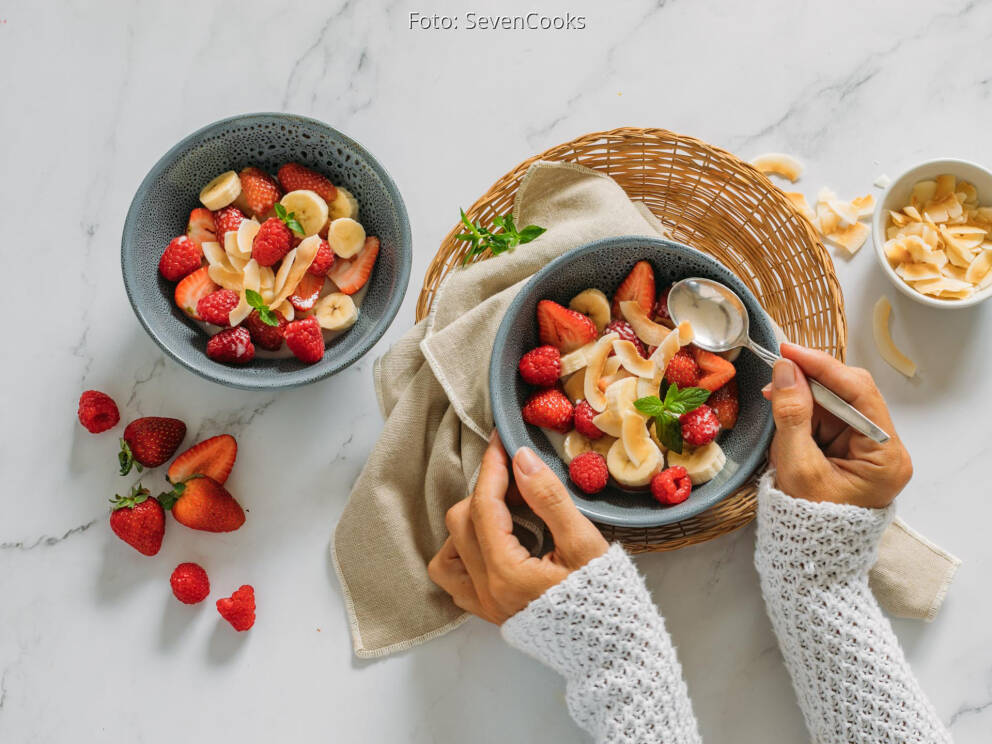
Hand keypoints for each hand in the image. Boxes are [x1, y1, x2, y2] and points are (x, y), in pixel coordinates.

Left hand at [428, 433, 608, 623]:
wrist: (617, 652)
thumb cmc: (608, 599)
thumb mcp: (584, 544)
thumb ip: (549, 498)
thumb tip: (521, 459)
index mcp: (507, 574)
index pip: (484, 505)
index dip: (492, 468)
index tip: (501, 442)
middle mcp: (487, 591)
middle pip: (460, 523)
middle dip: (485, 492)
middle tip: (520, 479)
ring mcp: (485, 606)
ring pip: (447, 553)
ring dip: (467, 525)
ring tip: (504, 514)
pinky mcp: (490, 615)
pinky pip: (456, 580)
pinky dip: (464, 554)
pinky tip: (493, 542)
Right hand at [763, 343, 912, 508]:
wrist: (809, 554)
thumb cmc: (806, 519)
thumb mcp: (796, 466)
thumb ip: (792, 414)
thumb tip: (786, 370)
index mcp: (885, 456)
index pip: (860, 394)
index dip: (824, 367)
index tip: (789, 352)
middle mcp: (885, 448)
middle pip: (852, 394)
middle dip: (812, 380)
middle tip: (777, 372)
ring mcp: (868, 448)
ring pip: (837, 402)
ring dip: (805, 396)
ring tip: (774, 397)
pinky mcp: (850, 449)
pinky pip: (828, 417)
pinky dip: (804, 411)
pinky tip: (786, 412)